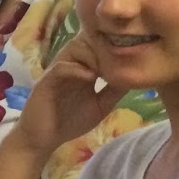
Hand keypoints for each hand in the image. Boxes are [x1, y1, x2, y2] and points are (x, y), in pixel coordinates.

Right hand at [15, 33, 125, 155]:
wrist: (43, 139)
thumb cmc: (69, 122)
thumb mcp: (100, 106)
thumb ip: (114, 91)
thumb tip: (135, 76)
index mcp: (84, 68)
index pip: (98, 45)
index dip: (113, 44)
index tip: (131, 51)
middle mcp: (71, 64)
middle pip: (86, 39)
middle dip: (104, 45)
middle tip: (119, 57)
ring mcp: (58, 71)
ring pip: (74, 47)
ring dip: (91, 54)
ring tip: (104, 68)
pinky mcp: (46, 81)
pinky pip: (61, 67)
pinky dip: (77, 69)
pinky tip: (91, 78)